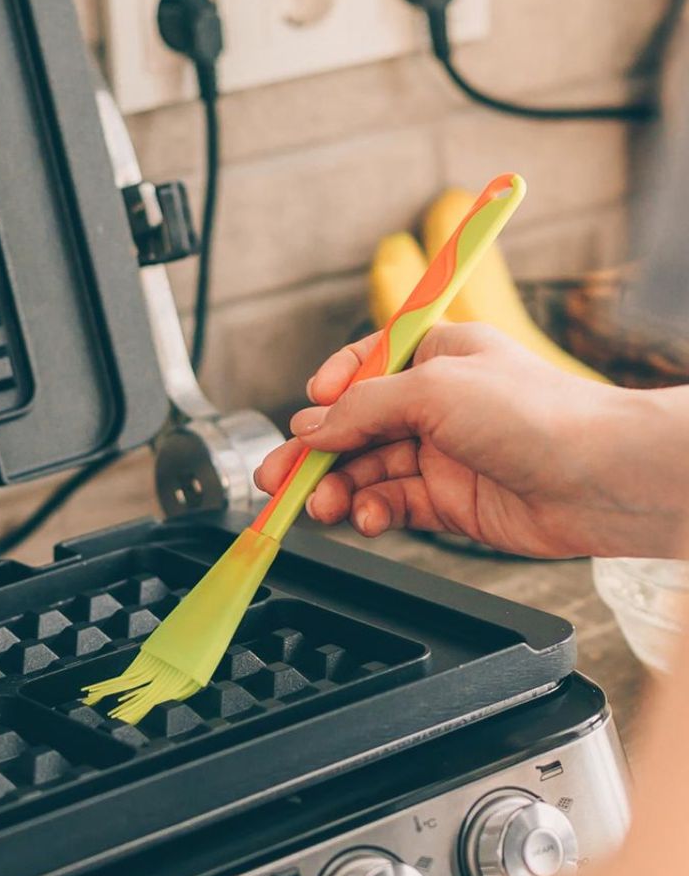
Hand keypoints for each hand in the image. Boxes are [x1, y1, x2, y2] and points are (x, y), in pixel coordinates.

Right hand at [255, 323, 683, 558]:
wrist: (600, 478)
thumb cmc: (538, 413)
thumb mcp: (434, 389)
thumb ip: (364, 407)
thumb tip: (313, 426)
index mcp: (436, 357)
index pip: (364, 367)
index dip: (329, 390)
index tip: (304, 413)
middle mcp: (436, 404)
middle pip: (354, 426)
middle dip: (313, 452)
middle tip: (275, 478)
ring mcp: (441, 455)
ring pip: (366, 470)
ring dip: (335, 487)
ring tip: (316, 505)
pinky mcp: (448, 502)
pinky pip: (391, 505)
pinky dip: (369, 512)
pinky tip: (362, 518)